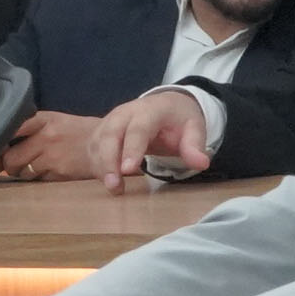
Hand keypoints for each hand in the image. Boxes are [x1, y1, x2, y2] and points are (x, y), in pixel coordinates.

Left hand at [0, 111, 100, 181]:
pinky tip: (49, 171)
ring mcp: (53, 155)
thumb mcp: (52, 121)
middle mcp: (46, 136)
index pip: (11, 129)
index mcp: (43, 119)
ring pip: (22, 171)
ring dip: (23, 173)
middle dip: (10, 163)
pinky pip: (38, 180)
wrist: (106, 144)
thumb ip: (28, 129)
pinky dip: (39, 179)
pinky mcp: (61, 172)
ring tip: (34, 166)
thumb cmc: (74, 132)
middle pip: (10, 157)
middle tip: (16, 163)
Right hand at [93, 86, 212, 190]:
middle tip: (114, 184)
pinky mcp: (101, 134)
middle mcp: (124, 114)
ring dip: (102, 167)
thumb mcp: (194, 128)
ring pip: (98, 144)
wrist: (163, 106)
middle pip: (110, 135)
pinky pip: (94, 151)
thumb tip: (201, 163)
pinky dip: (99, 168)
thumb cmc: (178, 119)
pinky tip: (111, 185)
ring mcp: (110, 123)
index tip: (128, 169)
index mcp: (148, 110)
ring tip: (114, 189)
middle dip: (108, 160)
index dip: (132, 148)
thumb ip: (195, 145)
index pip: (138, 129)